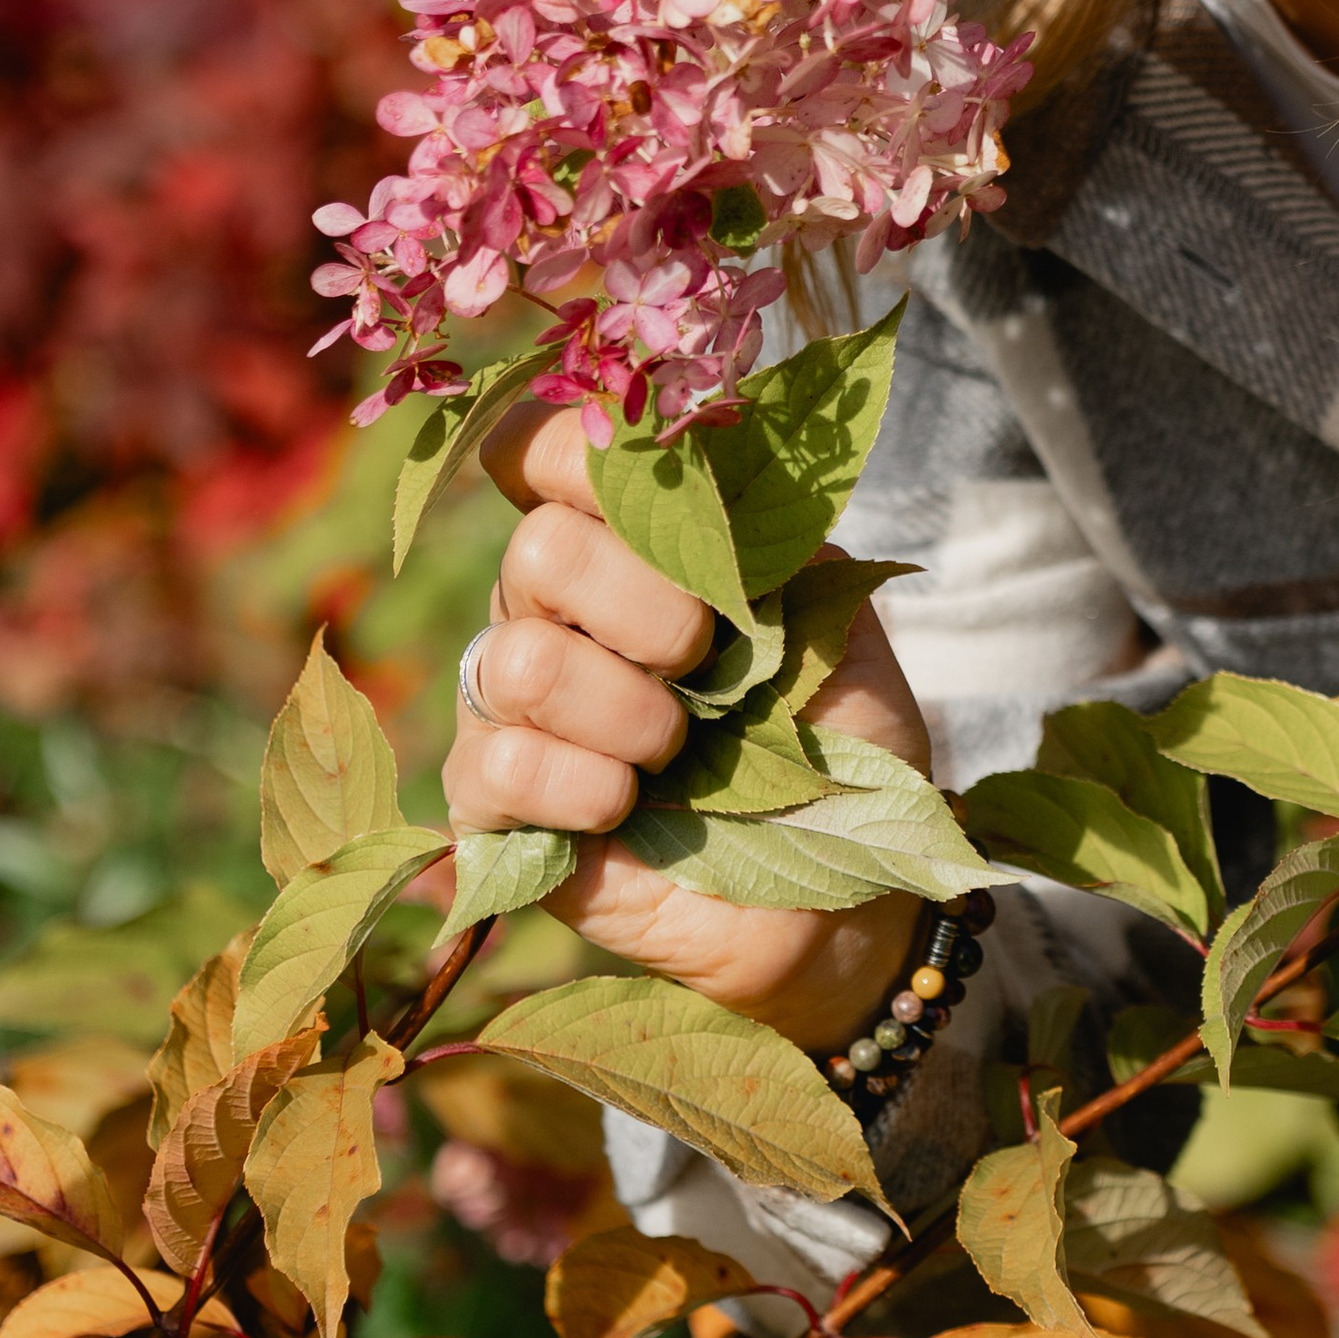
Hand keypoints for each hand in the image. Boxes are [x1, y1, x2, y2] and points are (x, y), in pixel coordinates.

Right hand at [442, 400, 928, 1051]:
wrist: (846, 886)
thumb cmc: (837, 737)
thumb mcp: (832, 612)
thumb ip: (765, 530)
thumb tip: (698, 462)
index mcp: (626, 543)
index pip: (548, 451)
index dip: (583, 457)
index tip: (671, 510)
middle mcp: (555, 610)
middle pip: (539, 548)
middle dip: (645, 604)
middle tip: (705, 661)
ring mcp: (513, 708)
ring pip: (513, 659)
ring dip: (624, 708)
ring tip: (679, 749)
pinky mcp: (495, 810)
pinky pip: (492, 764)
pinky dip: (578, 784)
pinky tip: (627, 807)